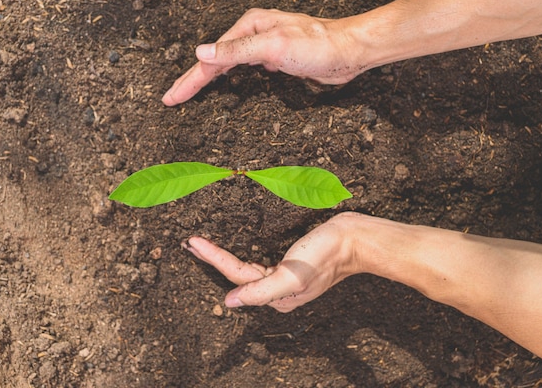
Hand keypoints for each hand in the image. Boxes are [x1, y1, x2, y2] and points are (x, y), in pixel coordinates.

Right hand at [162, 8, 361, 105]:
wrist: (349, 51)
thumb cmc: (318, 45)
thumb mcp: (273, 46)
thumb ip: (236, 51)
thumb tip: (202, 53)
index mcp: (248, 27)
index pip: (211, 58)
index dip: (189, 80)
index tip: (171, 97)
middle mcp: (253, 34)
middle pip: (214, 61)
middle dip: (192, 80)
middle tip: (172, 97)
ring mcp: (264, 46)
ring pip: (227, 65)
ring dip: (208, 79)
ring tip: (190, 90)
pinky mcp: (275, 59)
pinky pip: (244, 69)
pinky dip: (230, 78)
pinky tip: (226, 82)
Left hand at [183, 213, 361, 311]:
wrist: (352, 239)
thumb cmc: (325, 256)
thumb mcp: (291, 277)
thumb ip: (259, 291)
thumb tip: (229, 303)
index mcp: (276, 297)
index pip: (236, 277)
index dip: (213, 258)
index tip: (193, 242)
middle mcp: (276, 290)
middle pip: (236, 274)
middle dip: (211, 259)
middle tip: (189, 244)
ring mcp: (282, 277)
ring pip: (244, 268)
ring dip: (221, 257)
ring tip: (201, 246)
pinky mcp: (287, 264)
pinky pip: (256, 264)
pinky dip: (238, 256)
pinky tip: (229, 253)